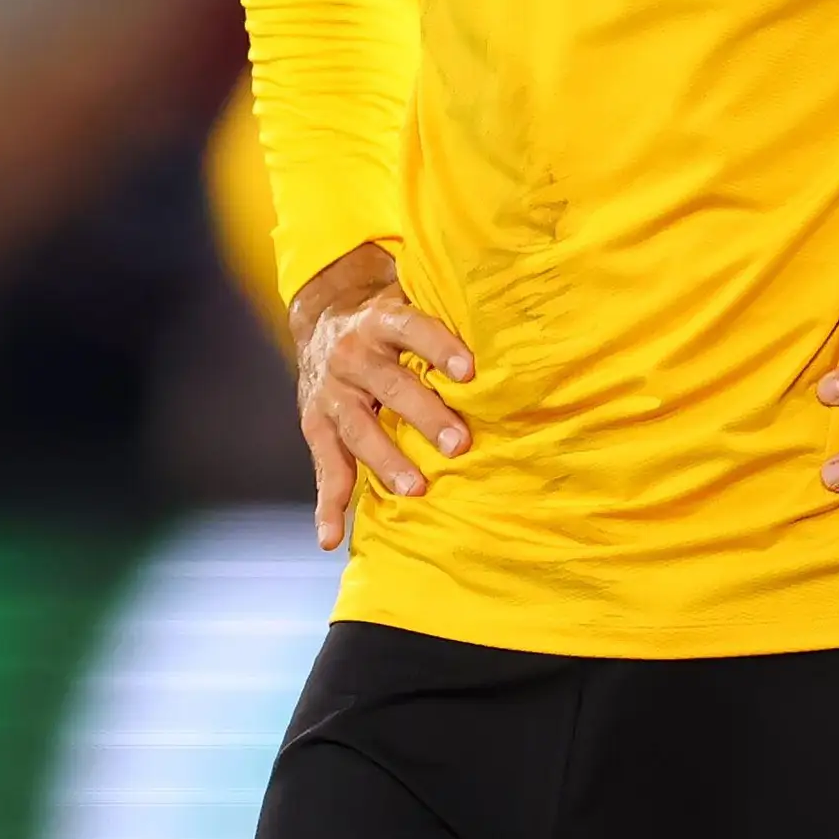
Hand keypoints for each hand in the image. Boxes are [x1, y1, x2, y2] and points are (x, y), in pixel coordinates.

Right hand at [289, 242, 474, 552]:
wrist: (322, 319)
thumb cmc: (390, 319)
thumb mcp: (411, 300)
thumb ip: (449, 312)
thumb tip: (522, 312)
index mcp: (381, 320)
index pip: (412, 328)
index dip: (439, 347)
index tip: (470, 372)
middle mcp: (352, 354)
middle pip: (389, 385)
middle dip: (423, 415)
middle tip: (459, 445)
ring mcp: (331, 392)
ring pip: (357, 428)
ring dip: (385, 461)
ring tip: (415, 489)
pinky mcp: (316, 424)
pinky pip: (325, 466)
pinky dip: (327, 505)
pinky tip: (331, 538)